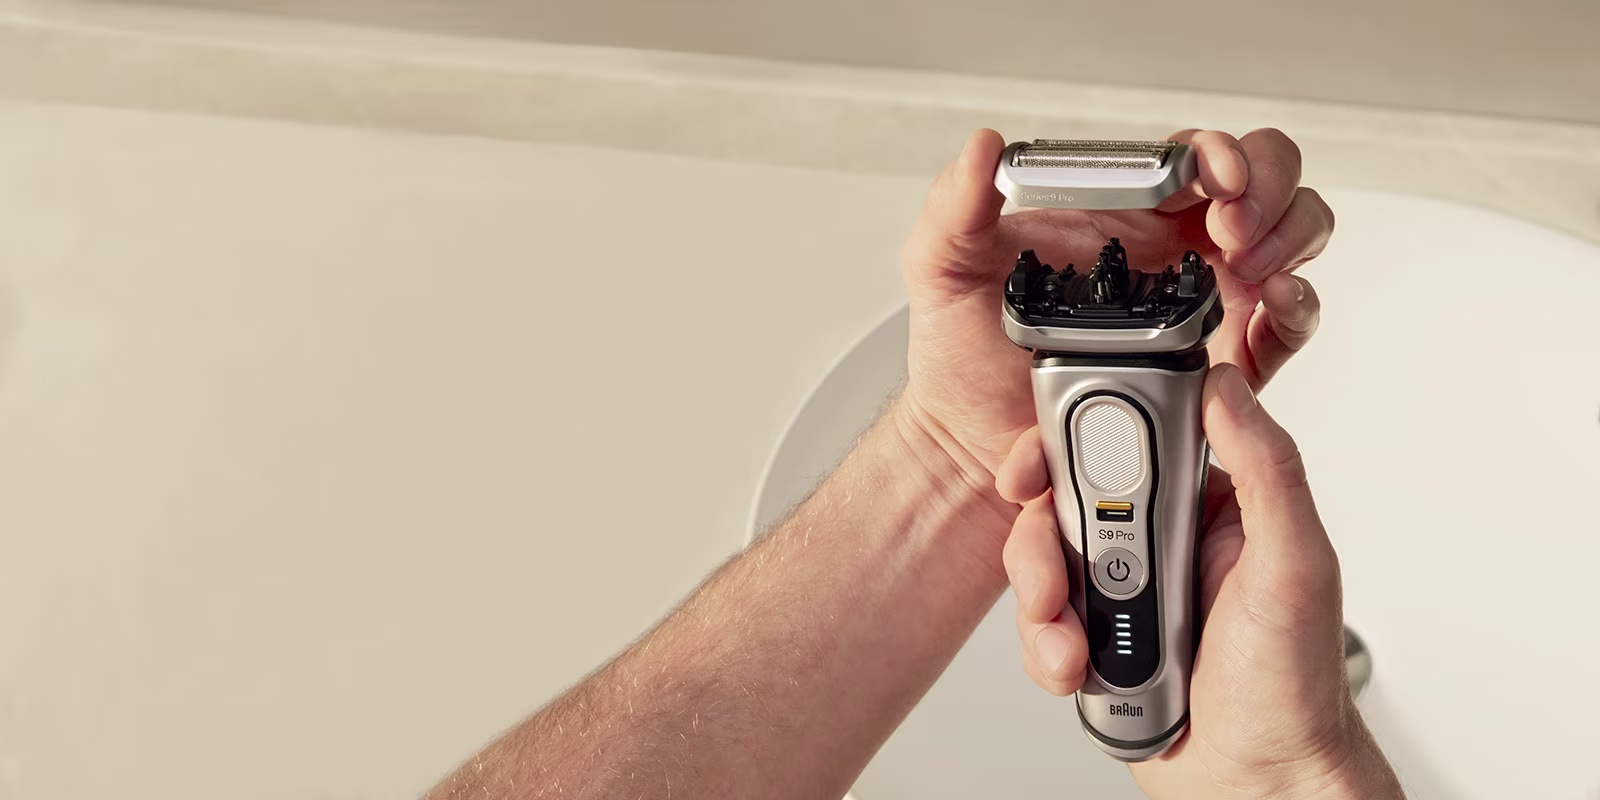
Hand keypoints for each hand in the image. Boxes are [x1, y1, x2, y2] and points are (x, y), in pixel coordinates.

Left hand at [896, 129, 1329, 513]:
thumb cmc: (961, 356)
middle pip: (1264, 184)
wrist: (972, 448)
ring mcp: (1203, 304)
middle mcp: (1173, 250)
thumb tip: (984, 145)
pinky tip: (1271, 309)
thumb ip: (955, 206)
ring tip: (1252, 271)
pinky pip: (1285, 326)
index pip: (1195, 156)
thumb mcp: (941, 270)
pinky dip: (1297, 309)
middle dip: (1269, 192)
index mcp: (1120, 211)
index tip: (1214, 178)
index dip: (1221, 153)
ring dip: (1289, 241)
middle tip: (1235, 232)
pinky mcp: (1219, 366)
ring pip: (1288, 242)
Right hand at [996, 366, 1403, 797]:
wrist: (1259, 784)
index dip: (1069, 445)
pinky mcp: (1092, 638)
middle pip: (1064, 502)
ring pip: (1041, 564)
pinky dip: (1046, 649)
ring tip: (1078, 644)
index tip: (1035, 464)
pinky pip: (1037, 625)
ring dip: (1044, 606)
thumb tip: (1227, 388)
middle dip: (1044, 543)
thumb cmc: (1293, 686)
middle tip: (1059, 581)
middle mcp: (1159, 541)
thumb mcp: (1295, 562)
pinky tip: (1081, 669)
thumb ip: (1266, 468)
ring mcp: (1121, 591)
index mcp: (1206, 506)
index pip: (1124, 444)